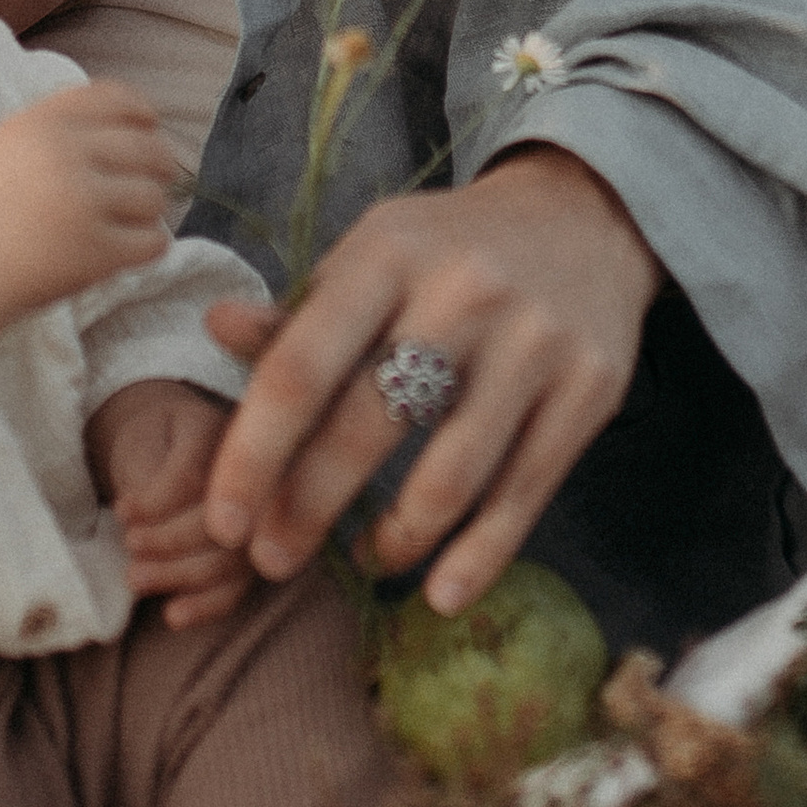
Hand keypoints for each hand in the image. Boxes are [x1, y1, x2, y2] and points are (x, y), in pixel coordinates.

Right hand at [0, 82, 175, 326]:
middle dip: (159, 167)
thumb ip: (62, 128)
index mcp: (43, 122)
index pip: (118, 98)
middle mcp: (65, 154)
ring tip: (125, 224)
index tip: (149, 129)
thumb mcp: (10, 145)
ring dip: (148, 212)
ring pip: (153, 197)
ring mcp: (81, 202)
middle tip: (153, 184)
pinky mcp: (93, 251)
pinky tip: (130, 250)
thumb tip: (138, 123)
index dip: (143, 115)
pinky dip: (148, 246)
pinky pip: (152, 241)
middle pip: (148, 148)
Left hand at [85, 380, 249, 626]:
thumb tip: (138, 515)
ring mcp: (259, 522)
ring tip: (135, 579)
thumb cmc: (155, 445)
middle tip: (130, 546)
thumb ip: (149, 473)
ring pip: (232, 560)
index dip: (157, 501)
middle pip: (223, 520)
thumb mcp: (144, 441)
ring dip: (179, 575)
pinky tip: (173, 615)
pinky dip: (205, 607)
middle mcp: (255, 478)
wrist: (173, 453)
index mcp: (224, 434)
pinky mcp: (248, 558)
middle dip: (169, 542)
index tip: (122, 511)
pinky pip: (237, 589)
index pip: (198, 475)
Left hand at [201, 146, 660, 615]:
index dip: (254, 454)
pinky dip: (478, 559)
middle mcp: (464, 292)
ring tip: (365, 560)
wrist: (583, 214)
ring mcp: (534, 343)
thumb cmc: (447, 251)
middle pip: (366, 428)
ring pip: (448, 479)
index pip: (301, 366)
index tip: (224, 521)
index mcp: (389, 252)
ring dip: (394, 541)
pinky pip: (523, 495)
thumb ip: (299, 313)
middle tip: (272, 561)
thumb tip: (216, 328)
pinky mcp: (591, 389)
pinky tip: (440, 592)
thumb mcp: (371, 257)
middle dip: (307, 510)